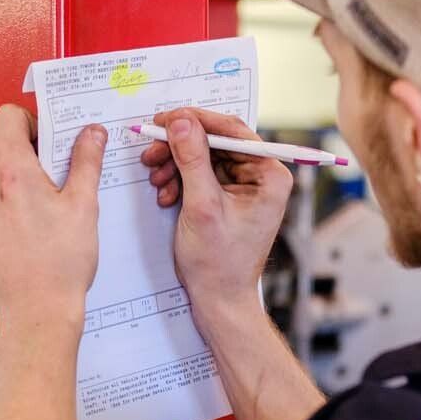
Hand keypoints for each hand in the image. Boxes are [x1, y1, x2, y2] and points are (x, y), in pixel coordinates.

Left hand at [0, 106, 106, 328]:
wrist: (37, 315)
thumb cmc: (62, 263)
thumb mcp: (85, 206)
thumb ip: (86, 161)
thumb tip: (91, 132)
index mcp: (12, 173)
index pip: (7, 118)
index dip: (30, 122)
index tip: (49, 140)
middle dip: (23, 150)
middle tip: (51, 174)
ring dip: (9, 182)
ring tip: (39, 209)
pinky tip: (22, 234)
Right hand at [140, 108, 292, 311]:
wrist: (219, 299)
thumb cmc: (220, 263)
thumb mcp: (202, 206)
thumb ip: (191, 160)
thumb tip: (181, 121)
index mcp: (269, 175)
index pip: (232, 131)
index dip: (195, 121)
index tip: (164, 119)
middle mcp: (261, 176)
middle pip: (215, 141)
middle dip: (179, 147)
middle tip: (150, 150)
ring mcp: (244, 186)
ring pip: (203, 156)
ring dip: (175, 164)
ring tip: (155, 179)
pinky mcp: (227, 196)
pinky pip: (200, 174)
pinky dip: (179, 179)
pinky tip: (165, 195)